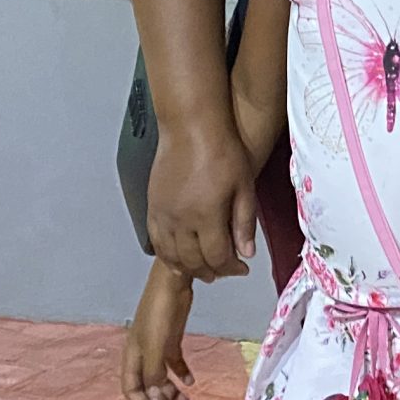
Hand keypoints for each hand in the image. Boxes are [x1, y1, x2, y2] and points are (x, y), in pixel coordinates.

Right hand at [121, 262, 196, 399]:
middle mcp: (142, 353)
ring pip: (161, 376)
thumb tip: (156, 396)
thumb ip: (154, 371)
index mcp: (132, 355)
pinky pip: (173, 362)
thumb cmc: (159, 311)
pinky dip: (181, 373)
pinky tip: (191, 381)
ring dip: (171, 389)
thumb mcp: (155, 344)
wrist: (173, 281)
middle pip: (147, 384)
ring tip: (186, 399)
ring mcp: (157, 346)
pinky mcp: (171, 338)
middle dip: (159, 399)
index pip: (130, 388)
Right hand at [147, 127, 256, 281]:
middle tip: (224, 272)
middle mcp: (180, 220)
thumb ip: (244, 222)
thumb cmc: (221, 149)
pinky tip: (176, 257)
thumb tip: (246, 252)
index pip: (217, 257)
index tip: (241, 268)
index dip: (231, 268)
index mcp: (206, 215)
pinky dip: (166, 255)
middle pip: (193, 261)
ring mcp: (163, 214)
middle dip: (211, 272)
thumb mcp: (245, 186)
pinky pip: (155, 240)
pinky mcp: (152, 206)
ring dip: (187, 268)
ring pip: (171, 255)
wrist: (191, 127)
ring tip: (203, 270)